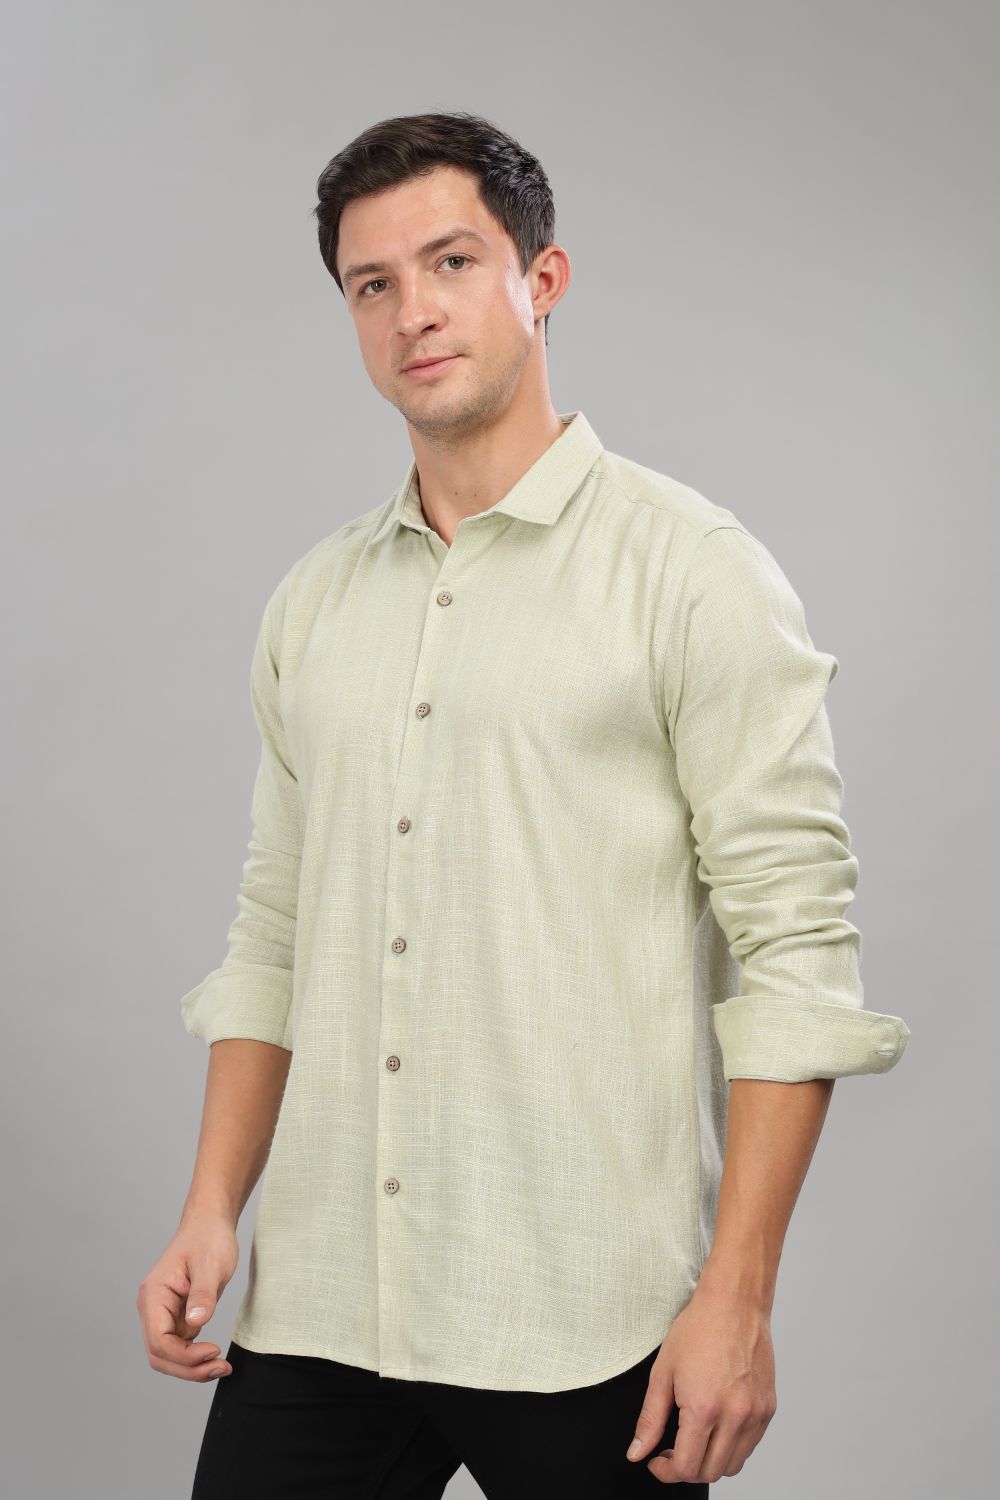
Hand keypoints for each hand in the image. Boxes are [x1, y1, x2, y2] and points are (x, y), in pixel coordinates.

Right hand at [136, 1210, 238, 1381]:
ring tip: (221, 1367)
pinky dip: (195, 1358)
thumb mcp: (211, 1264)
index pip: (159, 1340)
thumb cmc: (208, 1238)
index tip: (214, 1351)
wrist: (210, 1224)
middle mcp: (152, 1308)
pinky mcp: (175, 1317)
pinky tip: (214, 1357)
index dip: (185, 1355)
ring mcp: (162, 1315)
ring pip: (168, 1356)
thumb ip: (202, 1295)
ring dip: (191, 1368)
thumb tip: (196, 1324)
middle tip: (221, 1368)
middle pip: (160, 1355)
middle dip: (189, 1368)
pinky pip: (179, 1347)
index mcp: (153, 1295)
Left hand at [624, 1280, 776, 1483]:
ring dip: (710, 1461)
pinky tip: (716, 1425)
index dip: (666, 1471)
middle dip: (686, 1469)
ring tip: (695, 1438)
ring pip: (733, 1465)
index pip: (686, 1467)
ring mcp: (755, 1414)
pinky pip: (749, 1445)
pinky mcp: (768, 1408)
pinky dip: (731, 1447)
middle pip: (710, 1472)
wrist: (734, 1303)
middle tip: (671, 1451)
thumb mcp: (663, 1373)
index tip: (656, 1461)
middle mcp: (734, 1416)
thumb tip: (637, 1452)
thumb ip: (649, 1419)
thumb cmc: (698, 1330)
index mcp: (704, 1408)